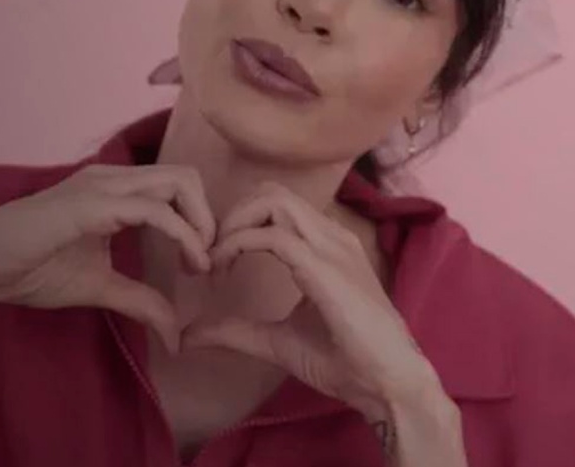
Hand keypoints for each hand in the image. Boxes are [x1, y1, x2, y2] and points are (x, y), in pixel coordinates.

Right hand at [0, 164, 214, 349]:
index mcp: (118, 190)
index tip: (205, 263)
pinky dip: (183, 235)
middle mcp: (115, 178)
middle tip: (208, 261)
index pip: (179, 186)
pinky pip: (154, 211)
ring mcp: (103, 185)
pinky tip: (188, 263)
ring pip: (179, 183)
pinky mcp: (92, 203)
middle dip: (210, 216)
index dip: (203, 220)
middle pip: (187, 176)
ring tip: (200, 263)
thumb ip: (141, 301)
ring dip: (202, 223)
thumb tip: (176, 335)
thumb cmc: (31, 270)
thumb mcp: (99, 287)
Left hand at [181, 184, 454, 431]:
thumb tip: (188, 335)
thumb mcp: (278, 342)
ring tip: (214, 263)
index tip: (213, 265)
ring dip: (232, 226)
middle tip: (209, 257)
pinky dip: (238, 245)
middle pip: (271, 193)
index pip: (277, 206)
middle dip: (230, 216)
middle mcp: (330, 237)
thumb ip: (237, 331)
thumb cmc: (346, 361)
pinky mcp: (325, 267)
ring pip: (272, 202)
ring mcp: (331, 247)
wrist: (387, 381)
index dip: (237, 225)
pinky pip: (273, 236)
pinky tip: (223, 271)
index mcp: (326, 247)